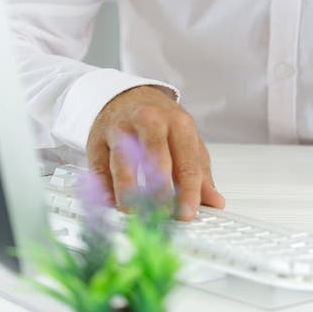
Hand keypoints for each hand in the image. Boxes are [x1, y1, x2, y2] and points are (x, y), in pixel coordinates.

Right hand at [86, 85, 224, 219]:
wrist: (127, 96)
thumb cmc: (160, 122)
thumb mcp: (186, 140)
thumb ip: (199, 172)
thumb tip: (215, 201)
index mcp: (178, 124)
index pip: (187, 161)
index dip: (189, 190)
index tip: (188, 213)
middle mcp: (150, 122)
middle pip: (156, 156)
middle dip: (160, 188)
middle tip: (163, 214)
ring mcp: (121, 130)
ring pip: (123, 161)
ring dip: (129, 190)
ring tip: (134, 211)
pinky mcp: (97, 141)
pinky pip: (100, 168)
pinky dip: (104, 188)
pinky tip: (111, 204)